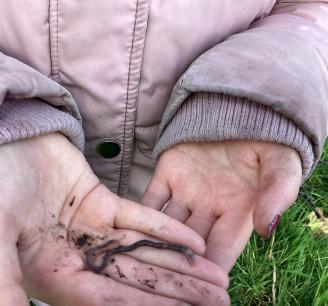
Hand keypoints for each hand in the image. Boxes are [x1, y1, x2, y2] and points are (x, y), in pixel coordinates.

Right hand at [0, 133, 229, 305]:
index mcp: (54, 277)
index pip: (111, 301)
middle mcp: (78, 260)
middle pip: (137, 281)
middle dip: (179, 293)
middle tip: (221, 301)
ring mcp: (94, 232)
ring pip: (144, 253)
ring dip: (181, 265)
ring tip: (218, 278)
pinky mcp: (102, 203)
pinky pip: (140, 220)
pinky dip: (166, 230)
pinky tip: (195, 241)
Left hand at [142, 140, 301, 271]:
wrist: (241, 109)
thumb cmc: (267, 140)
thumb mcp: (280, 164)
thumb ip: (278, 192)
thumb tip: (266, 228)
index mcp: (238, 211)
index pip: (223, 247)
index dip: (211, 268)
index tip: (198, 286)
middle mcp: (209, 207)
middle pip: (190, 243)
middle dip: (178, 262)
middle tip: (160, 279)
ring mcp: (187, 191)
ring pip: (167, 223)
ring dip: (154, 241)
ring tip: (138, 259)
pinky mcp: (168, 174)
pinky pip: (152, 197)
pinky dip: (139, 211)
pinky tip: (126, 227)